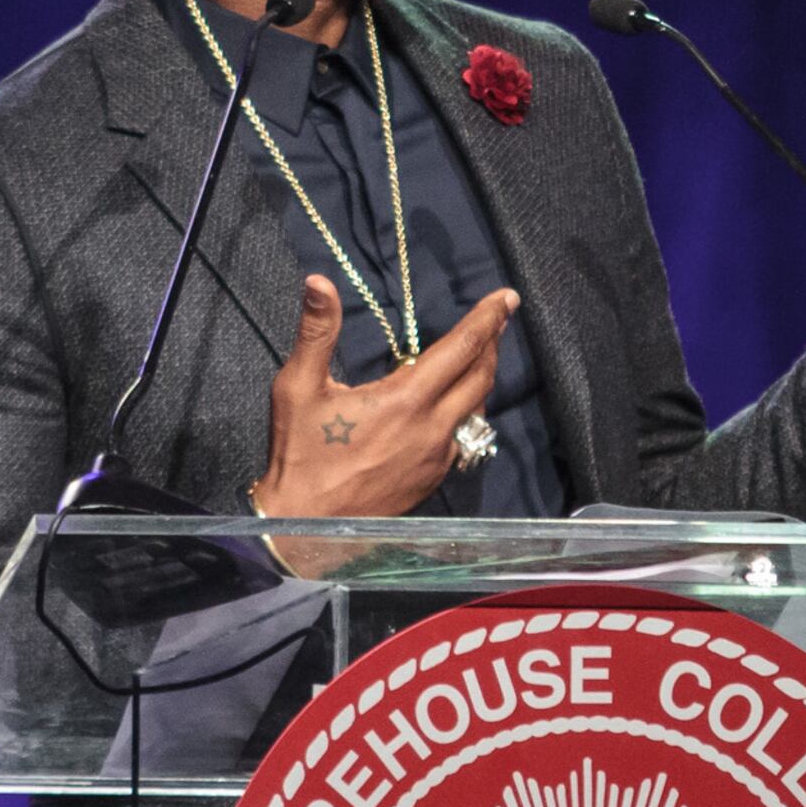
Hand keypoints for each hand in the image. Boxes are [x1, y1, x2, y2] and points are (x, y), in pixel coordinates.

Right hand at [249, 274, 517, 519]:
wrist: (304, 524)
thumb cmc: (300, 454)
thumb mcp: (298, 387)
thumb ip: (317, 331)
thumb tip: (319, 282)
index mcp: (406, 400)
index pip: (461, 349)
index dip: (486, 319)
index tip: (507, 297)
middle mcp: (432, 428)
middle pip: (481, 376)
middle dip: (492, 342)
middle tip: (496, 319)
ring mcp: (437, 458)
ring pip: (476, 408)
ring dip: (480, 377)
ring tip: (476, 355)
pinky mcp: (433, 479)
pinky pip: (463, 437)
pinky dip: (465, 410)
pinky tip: (450, 404)